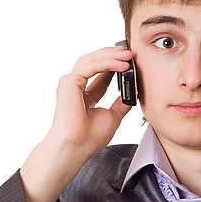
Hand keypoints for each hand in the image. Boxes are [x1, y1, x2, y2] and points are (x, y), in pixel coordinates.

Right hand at [47, 44, 134, 158]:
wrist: (76, 148)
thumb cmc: (88, 138)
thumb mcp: (112, 117)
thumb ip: (120, 105)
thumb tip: (130, 98)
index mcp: (84, 95)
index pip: (101, 74)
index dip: (115, 66)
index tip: (130, 62)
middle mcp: (76, 87)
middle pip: (95, 63)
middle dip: (113, 56)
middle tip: (130, 53)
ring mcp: (71, 84)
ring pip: (92, 61)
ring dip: (111, 56)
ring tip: (128, 55)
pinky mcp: (70, 83)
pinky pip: (91, 66)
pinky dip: (107, 63)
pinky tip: (122, 64)